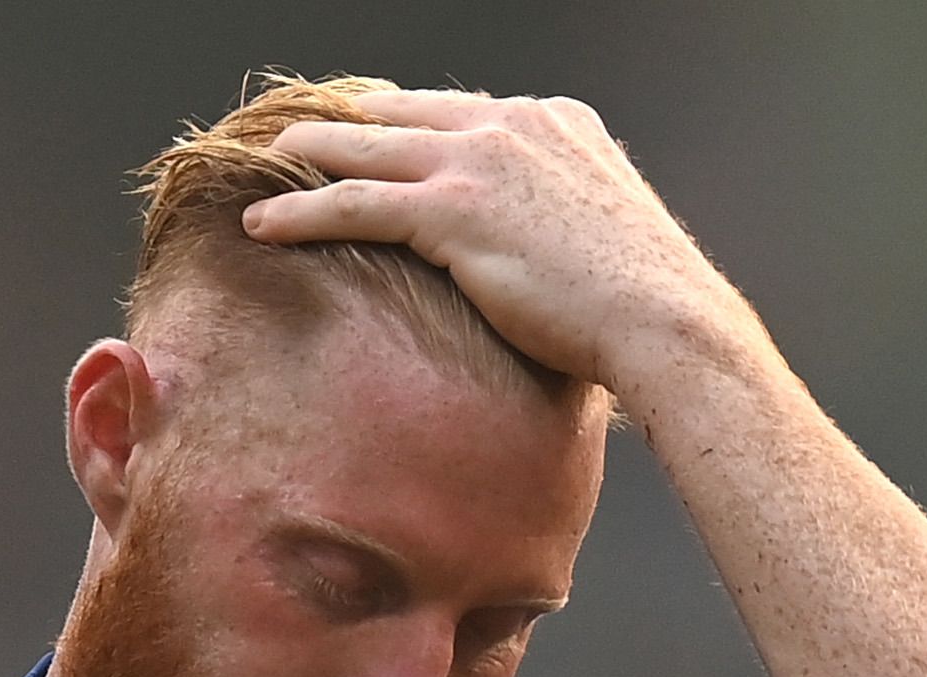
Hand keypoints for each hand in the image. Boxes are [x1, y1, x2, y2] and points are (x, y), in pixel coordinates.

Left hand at [245, 89, 770, 400]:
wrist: (663, 318)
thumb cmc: (644, 300)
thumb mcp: (606, 231)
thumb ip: (561, 216)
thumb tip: (537, 256)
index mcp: (557, 120)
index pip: (463, 108)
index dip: (410, 123)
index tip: (375, 135)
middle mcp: (513, 124)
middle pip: (404, 113)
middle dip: (349, 123)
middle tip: (305, 134)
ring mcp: (480, 161)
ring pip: (366, 147)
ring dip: (309, 153)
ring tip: (269, 162)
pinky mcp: (451, 211)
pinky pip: (353, 202)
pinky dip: (300, 210)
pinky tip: (263, 222)